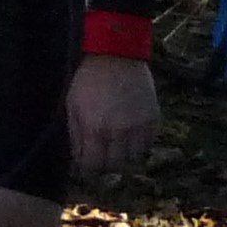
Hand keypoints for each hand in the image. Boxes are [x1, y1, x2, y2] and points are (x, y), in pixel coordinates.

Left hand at [63, 52, 158, 179]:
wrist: (116, 56)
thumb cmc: (88, 80)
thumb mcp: (72, 105)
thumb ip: (75, 134)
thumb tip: (78, 157)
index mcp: (95, 129)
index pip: (94, 165)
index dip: (89, 169)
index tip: (87, 167)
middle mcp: (119, 132)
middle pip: (116, 165)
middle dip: (106, 165)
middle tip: (102, 157)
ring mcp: (139, 126)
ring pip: (134, 158)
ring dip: (124, 155)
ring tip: (116, 145)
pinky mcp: (154, 119)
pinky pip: (148, 143)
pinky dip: (139, 144)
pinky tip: (130, 135)